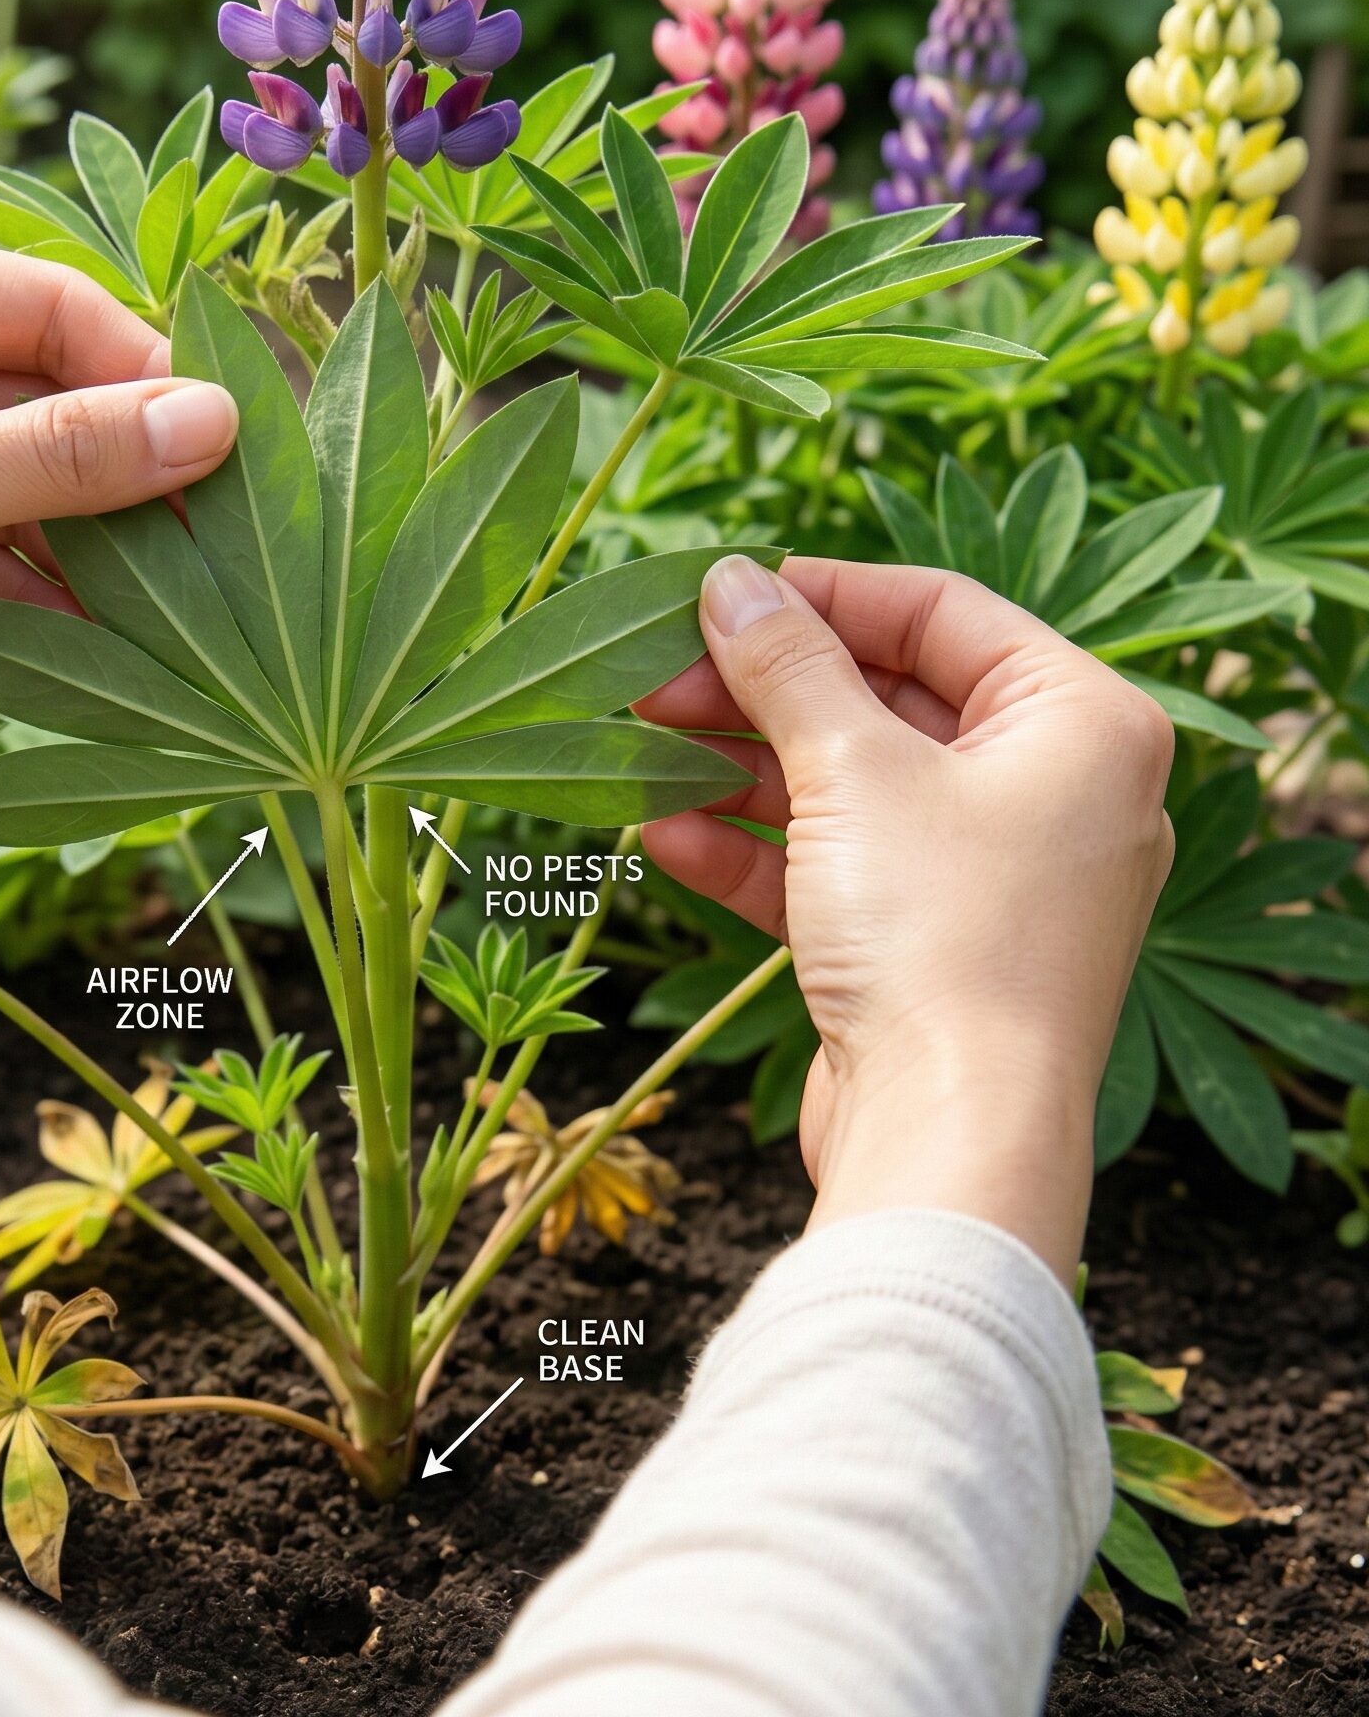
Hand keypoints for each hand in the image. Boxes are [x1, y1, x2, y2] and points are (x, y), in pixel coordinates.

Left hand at [0, 221, 238, 921]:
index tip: (227, 447)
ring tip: (172, 596)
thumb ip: (57, 456)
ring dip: (86, 537)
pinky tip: (94, 630)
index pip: (46, 305)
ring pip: (19, 479)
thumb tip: (211, 423)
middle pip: (41, 394)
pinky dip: (32, 585)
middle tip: (217, 535)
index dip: (142, 374)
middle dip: (121, 466)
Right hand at [636, 554, 1175, 1273]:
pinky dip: (757, 852)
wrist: (953, 1135)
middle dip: (762, 693)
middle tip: (656, 677)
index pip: (940, 612)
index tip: (721, 594)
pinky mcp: (929, 949)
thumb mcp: (852, 771)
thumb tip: (733, 581)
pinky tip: (662, 834)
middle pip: (885, 701)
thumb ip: (788, 666)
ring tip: (639, 750)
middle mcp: (1050, 792)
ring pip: (849, 791)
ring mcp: (989, 877)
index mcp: (1078, 721)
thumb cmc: (941, 935)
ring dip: (740, 771)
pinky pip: (839, 872)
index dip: (822, 594)